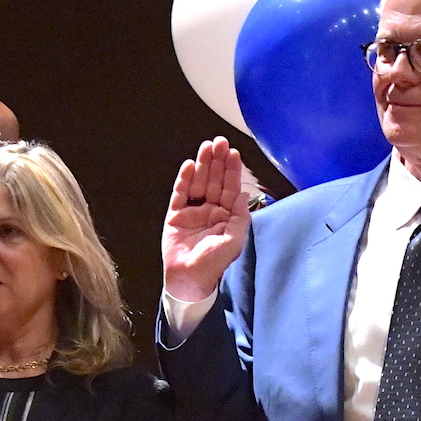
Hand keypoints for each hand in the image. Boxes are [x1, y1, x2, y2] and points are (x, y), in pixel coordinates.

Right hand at [163, 137, 251, 302]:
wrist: (189, 278)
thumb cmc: (214, 263)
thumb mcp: (234, 241)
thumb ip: (241, 217)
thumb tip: (244, 194)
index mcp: (227, 216)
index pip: (230, 188)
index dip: (232, 170)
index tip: (233, 153)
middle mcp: (211, 210)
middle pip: (215, 180)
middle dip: (217, 161)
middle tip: (220, 141)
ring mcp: (193, 211)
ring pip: (199, 182)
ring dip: (203, 164)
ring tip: (206, 147)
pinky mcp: (176, 214)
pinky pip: (180, 193)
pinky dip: (185, 179)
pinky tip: (190, 166)